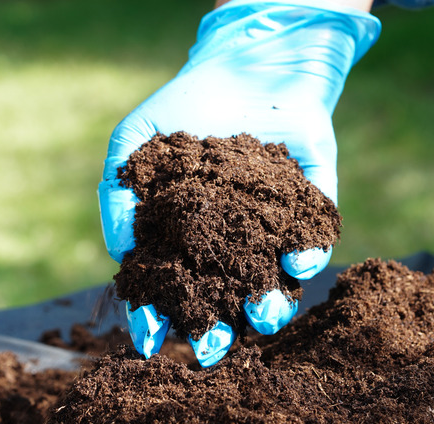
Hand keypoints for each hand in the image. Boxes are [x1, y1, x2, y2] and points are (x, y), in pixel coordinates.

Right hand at [98, 0, 379, 366]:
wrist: (246, 63)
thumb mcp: (135, 142)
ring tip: (264, 312)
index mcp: (190, 236)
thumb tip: (121, 253)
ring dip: (271, 306)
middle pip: (226, 299)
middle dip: (219, 329)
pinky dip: (309, 255)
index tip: (152, 340)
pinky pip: (316, 240)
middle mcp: (234, 242)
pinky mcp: (313, 206)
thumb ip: (118, 195)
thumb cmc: (186, 104)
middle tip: (215, 350)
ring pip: (275, 282)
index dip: (158, 316)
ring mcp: (274, 228)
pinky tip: (297, 263)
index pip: (172, 288)